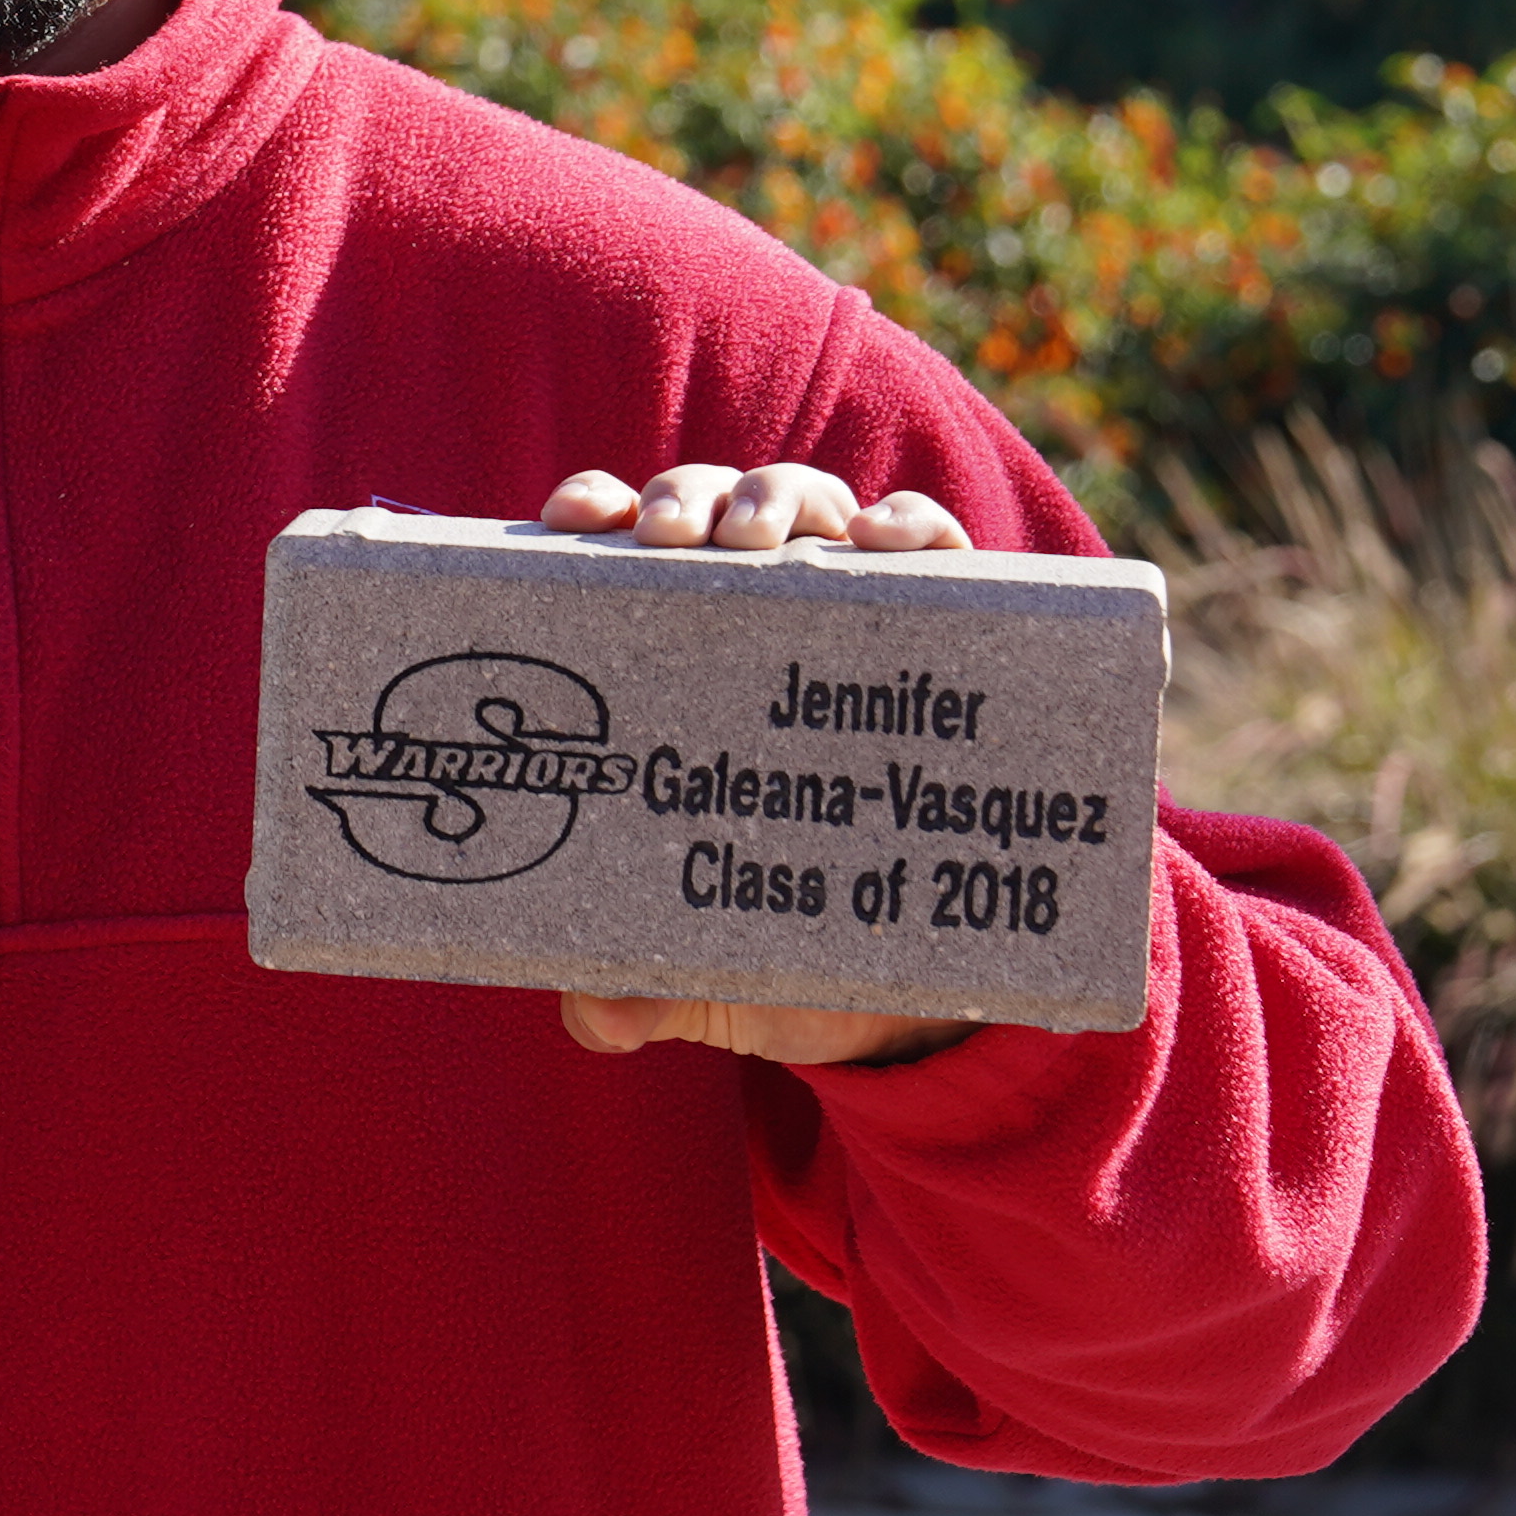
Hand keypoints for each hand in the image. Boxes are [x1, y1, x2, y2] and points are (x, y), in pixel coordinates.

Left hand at [537, 461, 979, 1070]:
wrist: (911, 996)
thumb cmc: (777, 946)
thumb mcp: (703, 977)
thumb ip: (639, 992)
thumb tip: (597, 1018)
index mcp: (671, 663)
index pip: (620, 558)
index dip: (593, 514)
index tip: (573, 517)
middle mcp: (752, 620)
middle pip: (708, 511)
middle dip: (682, 498)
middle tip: (666, 537)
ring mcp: (845, 620)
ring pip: (807, 507)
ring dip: (777, 496)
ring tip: (755, 537)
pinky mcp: (943, 636)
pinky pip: (932, 551)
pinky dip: (911, 526)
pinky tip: (884, 539)